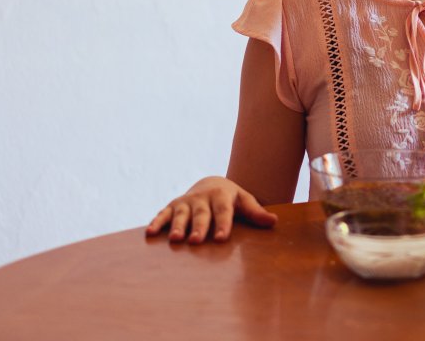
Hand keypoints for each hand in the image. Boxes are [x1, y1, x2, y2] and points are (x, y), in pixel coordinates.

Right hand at [146, 176, 277, 242]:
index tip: (221, 239)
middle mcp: (202, 199)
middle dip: (198, 227)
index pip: (223, 212)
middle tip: (195, 241)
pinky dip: (156, 222)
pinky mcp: (172, 206)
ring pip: (181, 215)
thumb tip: (274, 222)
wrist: (211, 183)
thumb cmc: (231, 198)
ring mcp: (186, 202)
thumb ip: (256, 213)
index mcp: (221, 196)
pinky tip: (150, 233)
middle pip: (201, 215)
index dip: (222, 225)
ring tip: (174, 239)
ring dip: (177, 226)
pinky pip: (163, 214)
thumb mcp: (245, 201)